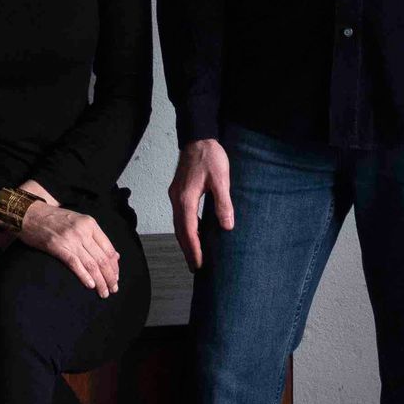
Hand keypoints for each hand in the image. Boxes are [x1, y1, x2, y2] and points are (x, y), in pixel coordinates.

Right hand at [19, 201, 119, 297]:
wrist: (29, 213)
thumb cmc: (54, 219)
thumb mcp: (79, 221)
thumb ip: (96, 237)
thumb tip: (115, 256)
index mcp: (90, 223)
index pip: (109, 249)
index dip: (114, 266)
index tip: (116, 278)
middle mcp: (82, 230)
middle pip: (102, 259)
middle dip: (109, 277)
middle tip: (113, 289)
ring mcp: (70, 238)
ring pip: (91, 264)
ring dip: (100, 281)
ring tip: (103, 292)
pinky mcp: (57, 246)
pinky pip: (75, 264)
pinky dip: (84, 276)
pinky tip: (90, 285)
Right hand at [170, 138, 233, 270]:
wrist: (198, 136)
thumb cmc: (209, 156)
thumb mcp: (221, 179)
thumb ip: (223, 203)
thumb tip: (227, 226)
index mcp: (185, 198)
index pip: (188, 230)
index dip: (193, 249)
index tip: (198, 264)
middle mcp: (177, 199)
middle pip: (179, 230)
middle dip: (187, 249)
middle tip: (195, 268)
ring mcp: (176, 194)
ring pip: (178, 223)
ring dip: (186, 240)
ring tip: (195, 255)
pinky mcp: (179, 191)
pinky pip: (181, 215)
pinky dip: (187, 228)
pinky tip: (195, 232)